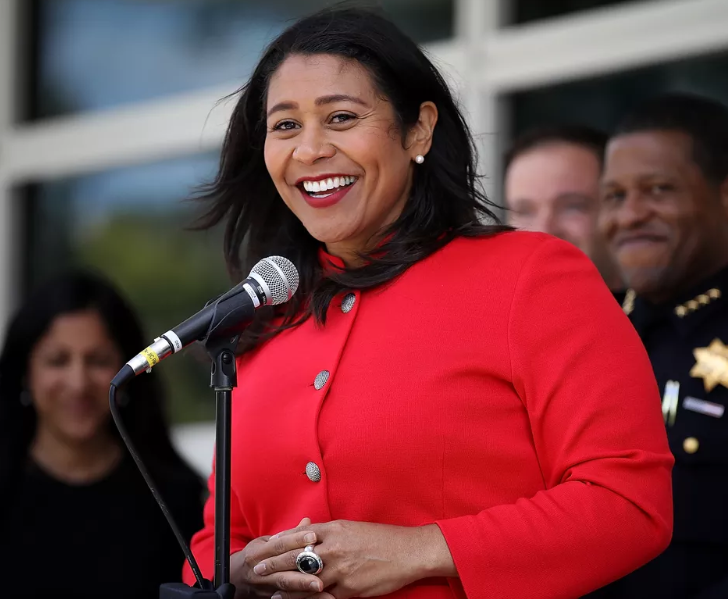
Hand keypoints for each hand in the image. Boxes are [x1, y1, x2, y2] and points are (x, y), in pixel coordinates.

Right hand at [230, 518, 332, 598]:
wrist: (236, 579)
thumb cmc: (255, 556)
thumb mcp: (264, 542)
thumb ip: (287, 535)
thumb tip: (307, 521)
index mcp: (258, 553)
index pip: (279, 545)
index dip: (296, 540)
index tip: (314, 536)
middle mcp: (259, 570)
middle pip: (283, 568)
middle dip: (302, 566)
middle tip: (322, 564)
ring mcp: (265, 587)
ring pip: (285, 586)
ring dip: (304, 586)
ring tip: (321, 585)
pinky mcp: (271, 598)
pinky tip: (321, 597)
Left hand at [253, 520, 455, 598]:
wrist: (408, 552)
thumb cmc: (382, 539)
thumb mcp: (353, 528)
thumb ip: (331, 532)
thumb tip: (311, 535)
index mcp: (335, 529)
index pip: (300, 535)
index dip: (280, 542)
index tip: (266, 547)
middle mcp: (335, 548)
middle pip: (297, 557)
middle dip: (275, 564)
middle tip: (259, 570)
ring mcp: (341, 570)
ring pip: (307, 580)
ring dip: (288, 587)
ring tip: (273, 592)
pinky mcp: (349, 589)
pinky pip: (325, 597)